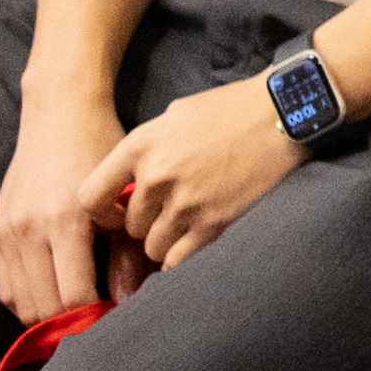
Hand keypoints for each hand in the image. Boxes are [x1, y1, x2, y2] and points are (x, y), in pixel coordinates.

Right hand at [0, 87, 129, 325]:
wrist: (60, 115)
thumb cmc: (101, 152)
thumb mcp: (123, 201)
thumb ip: (125, 256)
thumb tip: (124, 305)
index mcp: (65, 220)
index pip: (75, 297)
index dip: (96, 316)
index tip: (116, 316)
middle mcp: (29, 228)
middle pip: (44, 307)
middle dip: (72, 323)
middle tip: (97, 319)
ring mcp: (7, 230)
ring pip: (21, 303)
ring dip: (47, 315)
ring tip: (76, 311)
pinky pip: (6, 286)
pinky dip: (27, 299)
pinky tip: (52, 294)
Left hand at [90, 70, 312, 272]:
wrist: (281, 112)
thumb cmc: (230, 110)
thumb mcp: (174, 116)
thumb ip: (147, 149)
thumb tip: (131, 180)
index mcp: (140, 146)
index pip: (90, 197)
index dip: (102, 213)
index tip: (118, 214)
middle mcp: (156, 176)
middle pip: (130, 227)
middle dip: (147, 224)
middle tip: (169, 215)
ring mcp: (185, 202)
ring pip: (153, 247)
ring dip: (167, 242)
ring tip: (187, 227)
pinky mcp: (214, 222)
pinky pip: (179, 260)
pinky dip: (182, 259)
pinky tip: (192, 246)